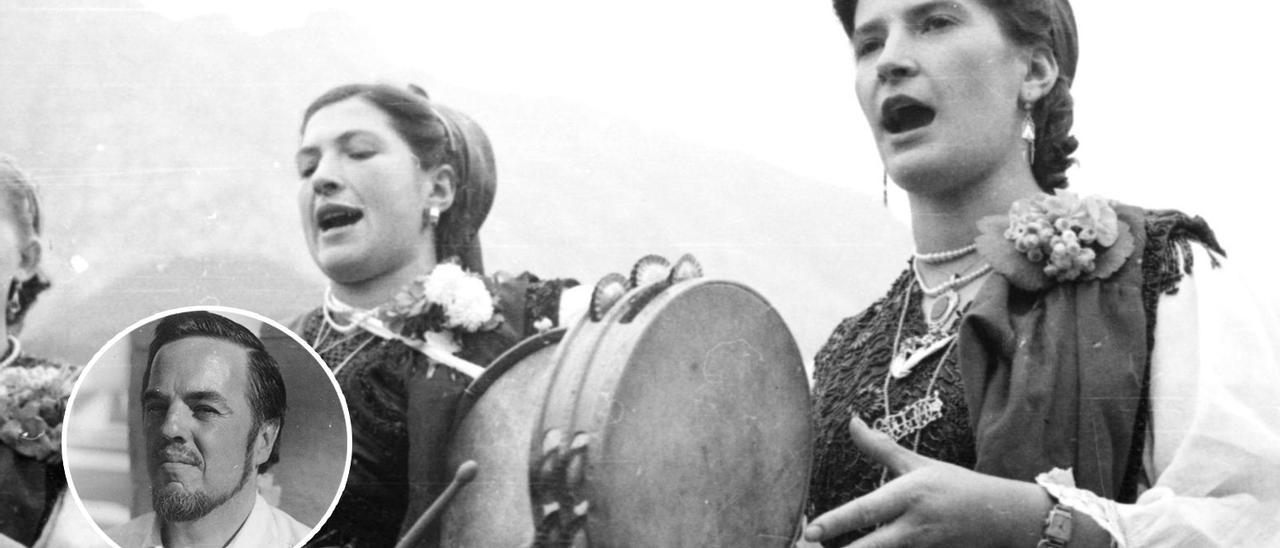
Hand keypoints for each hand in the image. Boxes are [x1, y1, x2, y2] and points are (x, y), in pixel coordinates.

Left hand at [803, 416, 1052, 547]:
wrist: (1001, 516)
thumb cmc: (953, 486)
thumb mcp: (918, 464)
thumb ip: (881, 447)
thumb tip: (852, 422)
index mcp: (908, 495)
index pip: (866, 510)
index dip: (837, 521)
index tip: (810, 530)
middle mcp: (914, 526)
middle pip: (873, 547)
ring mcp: (922, 547)